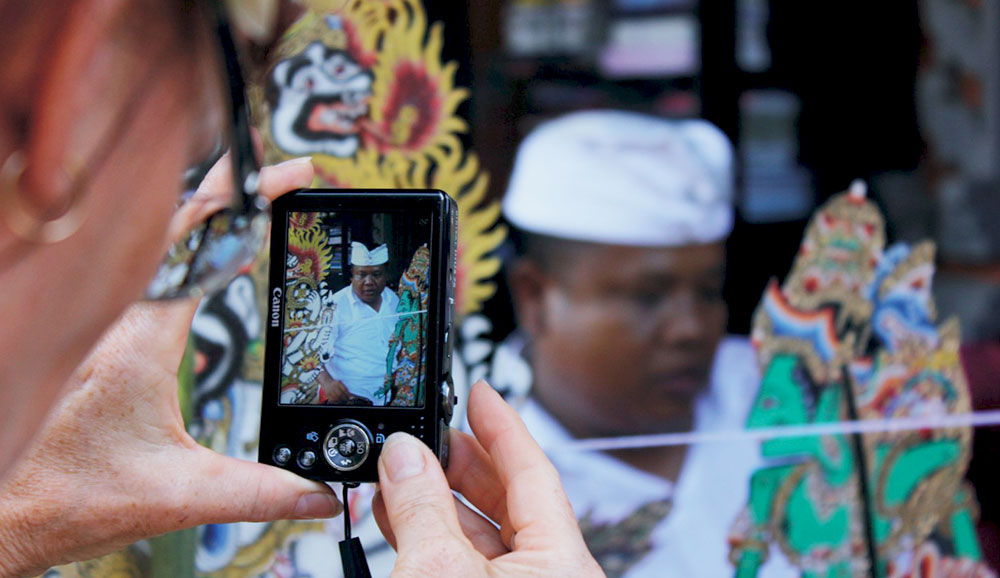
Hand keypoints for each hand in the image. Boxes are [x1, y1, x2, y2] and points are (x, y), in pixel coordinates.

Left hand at [0, 157, 341, 577]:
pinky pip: (134, 274)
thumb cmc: (58, 498)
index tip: (295, 175)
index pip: (203, 239)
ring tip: (248, 209)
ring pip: (148, 244)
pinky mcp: (82, 337)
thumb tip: (318, 493)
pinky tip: (195, 274)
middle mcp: (108, 316)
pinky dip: (174, 256)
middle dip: (233, 190)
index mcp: (138, 338)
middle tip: (280, 176)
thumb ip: (258, 491)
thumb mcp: (176, 496)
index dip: (253, 196)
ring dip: (200, 220)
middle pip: (175, 221)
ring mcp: (91, 322)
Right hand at [317, 371, 351, 403]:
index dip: (348, 394)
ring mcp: (330, 390)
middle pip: (340, 394)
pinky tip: (338, 402)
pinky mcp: (327, 394)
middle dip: (345, 399)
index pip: (344, 389)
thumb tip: (351, 396)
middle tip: (348, 401)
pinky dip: (336, 402)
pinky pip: (332, 400)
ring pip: (336, 398)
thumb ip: (345, 389)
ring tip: (343, 402)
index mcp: (338, 383)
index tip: (352, 398)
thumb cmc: (335, 384)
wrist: (326, 382)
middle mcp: (333, 386)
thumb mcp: (340, 383)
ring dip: (340, 401)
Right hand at [371, 381, 605, 577]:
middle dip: (460, 460)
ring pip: (477, 531)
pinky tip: (395, 514)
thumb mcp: (437, 568)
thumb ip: (420, 506)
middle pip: (506, 497)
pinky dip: (426, 534)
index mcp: (562, 562)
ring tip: (399, 469)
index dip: (503, 425)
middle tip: (427, 431)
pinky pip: (459, 559)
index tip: (481, 393)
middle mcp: (547, 575)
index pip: (535, 471)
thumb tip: (404, 454)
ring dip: (433, 498)